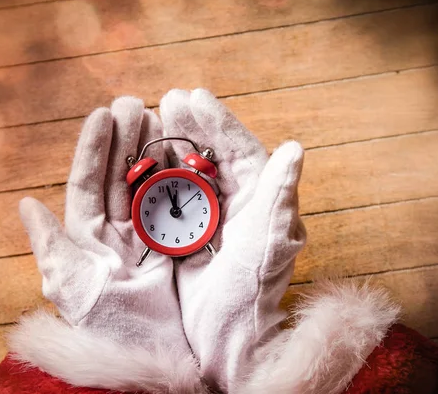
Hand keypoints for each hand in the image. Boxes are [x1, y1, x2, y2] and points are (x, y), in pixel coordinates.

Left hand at [9, 98, 202, 392]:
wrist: (166, 356)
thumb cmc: (116, 326)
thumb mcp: (76, 289)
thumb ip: (52, 248)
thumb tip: (25, 205)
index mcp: (87, 240)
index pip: (86, 185)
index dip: (92, 148)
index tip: (102, 113)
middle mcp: (116, 234)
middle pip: (118, 177)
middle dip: (124, 139)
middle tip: (134, 103)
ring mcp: (148, 236)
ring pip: (147, 184)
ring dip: (150, 150)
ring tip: (157, 115)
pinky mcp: (176, 243)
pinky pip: (175, 203)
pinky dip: (177, 177)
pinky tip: (182, 153)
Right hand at [161, 89, 398, 392]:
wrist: (225, 340)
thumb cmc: (251, 292)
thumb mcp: (266, 242)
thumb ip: (279, 195)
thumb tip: (295, 146)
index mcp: (262, 201)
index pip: (242, 151)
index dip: (220, 122)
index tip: (195, 96)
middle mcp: (239, 205)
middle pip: (214, 156)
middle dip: (193, 126)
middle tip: (169, 99)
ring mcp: (212, 219)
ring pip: (191, 172)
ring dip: (173, 145)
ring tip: (152, 117)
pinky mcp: (189, 235)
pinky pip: (172, 197)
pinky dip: (158, 177)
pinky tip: (141, 159)